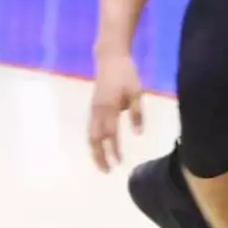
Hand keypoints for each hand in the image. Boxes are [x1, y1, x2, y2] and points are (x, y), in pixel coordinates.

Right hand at [88, 53, 143, 171]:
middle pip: (94, 138)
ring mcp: (93, 108)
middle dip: (99, 156)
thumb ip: (137, 113)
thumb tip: (138, 133)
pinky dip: (94, 140)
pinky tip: (100, 147)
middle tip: (106, 171)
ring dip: (95, 150)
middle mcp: (98, 110)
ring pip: (90, 134)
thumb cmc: (126, 74)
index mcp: (109, 107)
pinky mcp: (93, 106)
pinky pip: (91, 128)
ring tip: (102, 163)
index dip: (114, 149)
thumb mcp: (136, 92)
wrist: (110, 57)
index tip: (119, 163)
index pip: (110, 134)